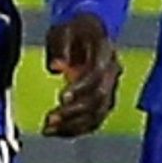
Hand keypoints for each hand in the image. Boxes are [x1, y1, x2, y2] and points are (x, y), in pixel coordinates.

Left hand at [41, 12, 121, 137]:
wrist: (89, 31)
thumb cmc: (73, 30)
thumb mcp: (63, 30)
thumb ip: (60, 48)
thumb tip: (56, 67)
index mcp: (105, 52)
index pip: (97, 74)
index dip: (81, 87)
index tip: (61, 97)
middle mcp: (112, 73)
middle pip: (99, 98)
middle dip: (74, 112)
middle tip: (50, 120)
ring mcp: (110, 89)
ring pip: (98, 114)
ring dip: (73, 125)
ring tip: (49, 130)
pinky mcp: (103, 102)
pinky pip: (93, 120)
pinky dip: (75, 129)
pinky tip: (56, 132)